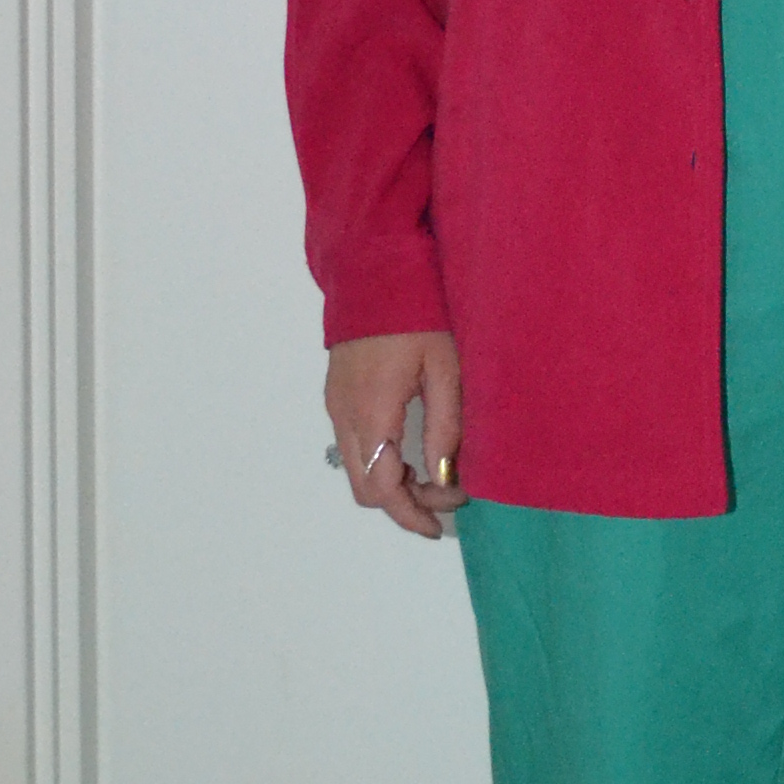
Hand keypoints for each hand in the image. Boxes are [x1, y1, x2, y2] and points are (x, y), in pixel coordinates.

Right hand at [326, 331, 465, 537]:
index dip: (414, 511)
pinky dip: (379, 462)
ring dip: (391, 484)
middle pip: (364, 489)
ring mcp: (335, 407)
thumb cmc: (417, 314)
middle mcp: (345, 416)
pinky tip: (409, 451)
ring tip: (433, 476)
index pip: (383, 489)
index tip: (449, 511)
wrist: (373, 271)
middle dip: (404, 504)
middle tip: (444, 498)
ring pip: (356, 470)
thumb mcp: (445, 368)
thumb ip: (445, 427)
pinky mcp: (335, 396)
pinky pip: (353, 447)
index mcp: (372, 412)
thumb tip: (444, 478)